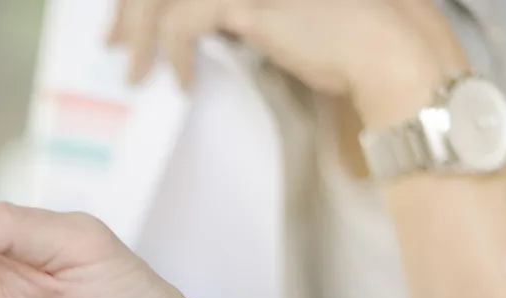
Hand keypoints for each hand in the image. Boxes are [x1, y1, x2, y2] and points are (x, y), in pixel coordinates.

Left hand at [108, 0, 466, 125]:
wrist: (391, 49)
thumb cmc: (350, 31)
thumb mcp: (286, 5)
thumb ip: (242, 2)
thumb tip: (196, 14)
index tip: (127, 15)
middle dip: (129, 8)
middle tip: (114, 40)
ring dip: (139, 35)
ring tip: (133, 69)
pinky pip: (180, 26)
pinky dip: (171, 56)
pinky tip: (180, 82)